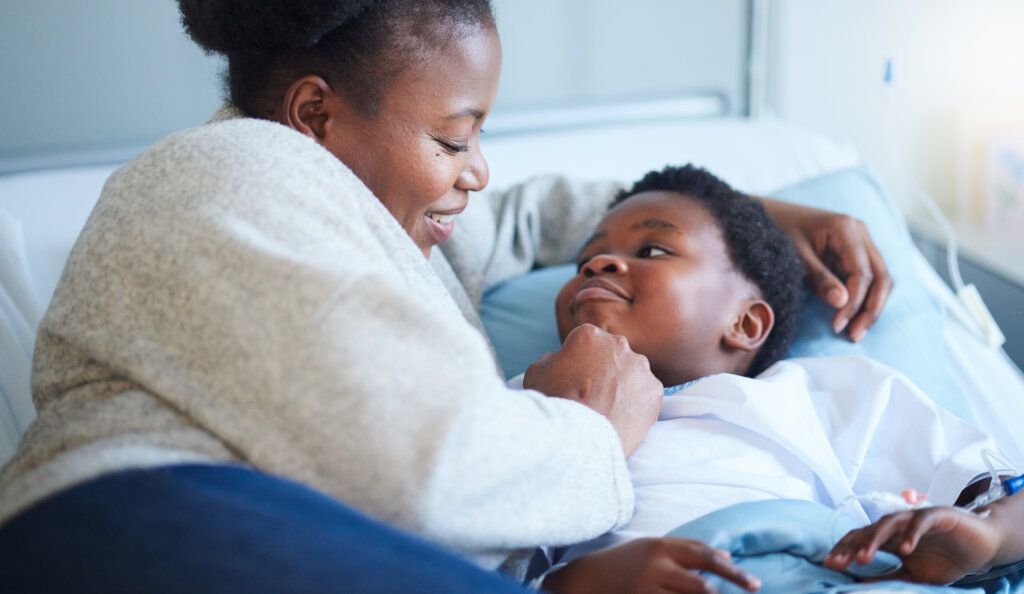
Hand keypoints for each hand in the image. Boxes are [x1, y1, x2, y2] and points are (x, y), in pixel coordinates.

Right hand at [524, 324, 661, 455]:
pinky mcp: (655, 391)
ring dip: (622, 383)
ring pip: (632, 371)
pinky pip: (646, 393)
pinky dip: (637, 402)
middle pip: (612, 352)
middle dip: (604, 368)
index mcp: (590, 334)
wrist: (579, 438)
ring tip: (607, 407)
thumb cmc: (555, 403)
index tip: (575, 377)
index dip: (579, 359)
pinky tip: (621, 415)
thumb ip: (551, 358)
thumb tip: (560, 359)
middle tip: (592, 393)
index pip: (587, 340)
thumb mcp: (536, 373)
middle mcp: (620, 344)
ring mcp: (641, 368)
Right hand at [543, 537, 760, 593]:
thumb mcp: (653, 548)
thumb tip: (727, 556)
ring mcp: (649, 589)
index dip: (730, 568)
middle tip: (753, 589)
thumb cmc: (625, 562)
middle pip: (702, 581)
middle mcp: (657, 567)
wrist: (586, 580)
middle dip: (730, 586)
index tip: (750, 581)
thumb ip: (687, 550)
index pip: (703, 555)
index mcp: (662, 547)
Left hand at [760, 199, 892, 341]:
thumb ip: (818, 278)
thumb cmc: (778, 231)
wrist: (768, 215)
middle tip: (854, 336)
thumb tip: (842, 302)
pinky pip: (869, 279)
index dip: (854, 302)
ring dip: (871, 307)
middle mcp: (860, 233)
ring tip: (855, 334)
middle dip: (871, 309)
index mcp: (846, 228)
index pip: (862, 272)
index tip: (838, 325)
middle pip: (881, 276)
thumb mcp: (794, 256)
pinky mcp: (855, 253)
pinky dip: (864, 299)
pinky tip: (852, 320)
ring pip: (880, 279)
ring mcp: (860, 242)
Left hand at [824, 506, 1001, 584]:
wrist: (982, 546)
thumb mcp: (914, 575)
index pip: (860, 539)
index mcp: (890, 538)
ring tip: (864, 557)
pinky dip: (911, 534)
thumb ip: (890, 577)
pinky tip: (905, 549)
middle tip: (839, 562)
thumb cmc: (947, 559)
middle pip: (868, 530)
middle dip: (852, 546)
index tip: (829, 564)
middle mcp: (898, 525)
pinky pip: (920, 521)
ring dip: (874, 539)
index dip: (844, 550)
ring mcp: (916, 517)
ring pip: (888, 522)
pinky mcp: (938, 514)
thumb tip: (861, 583)